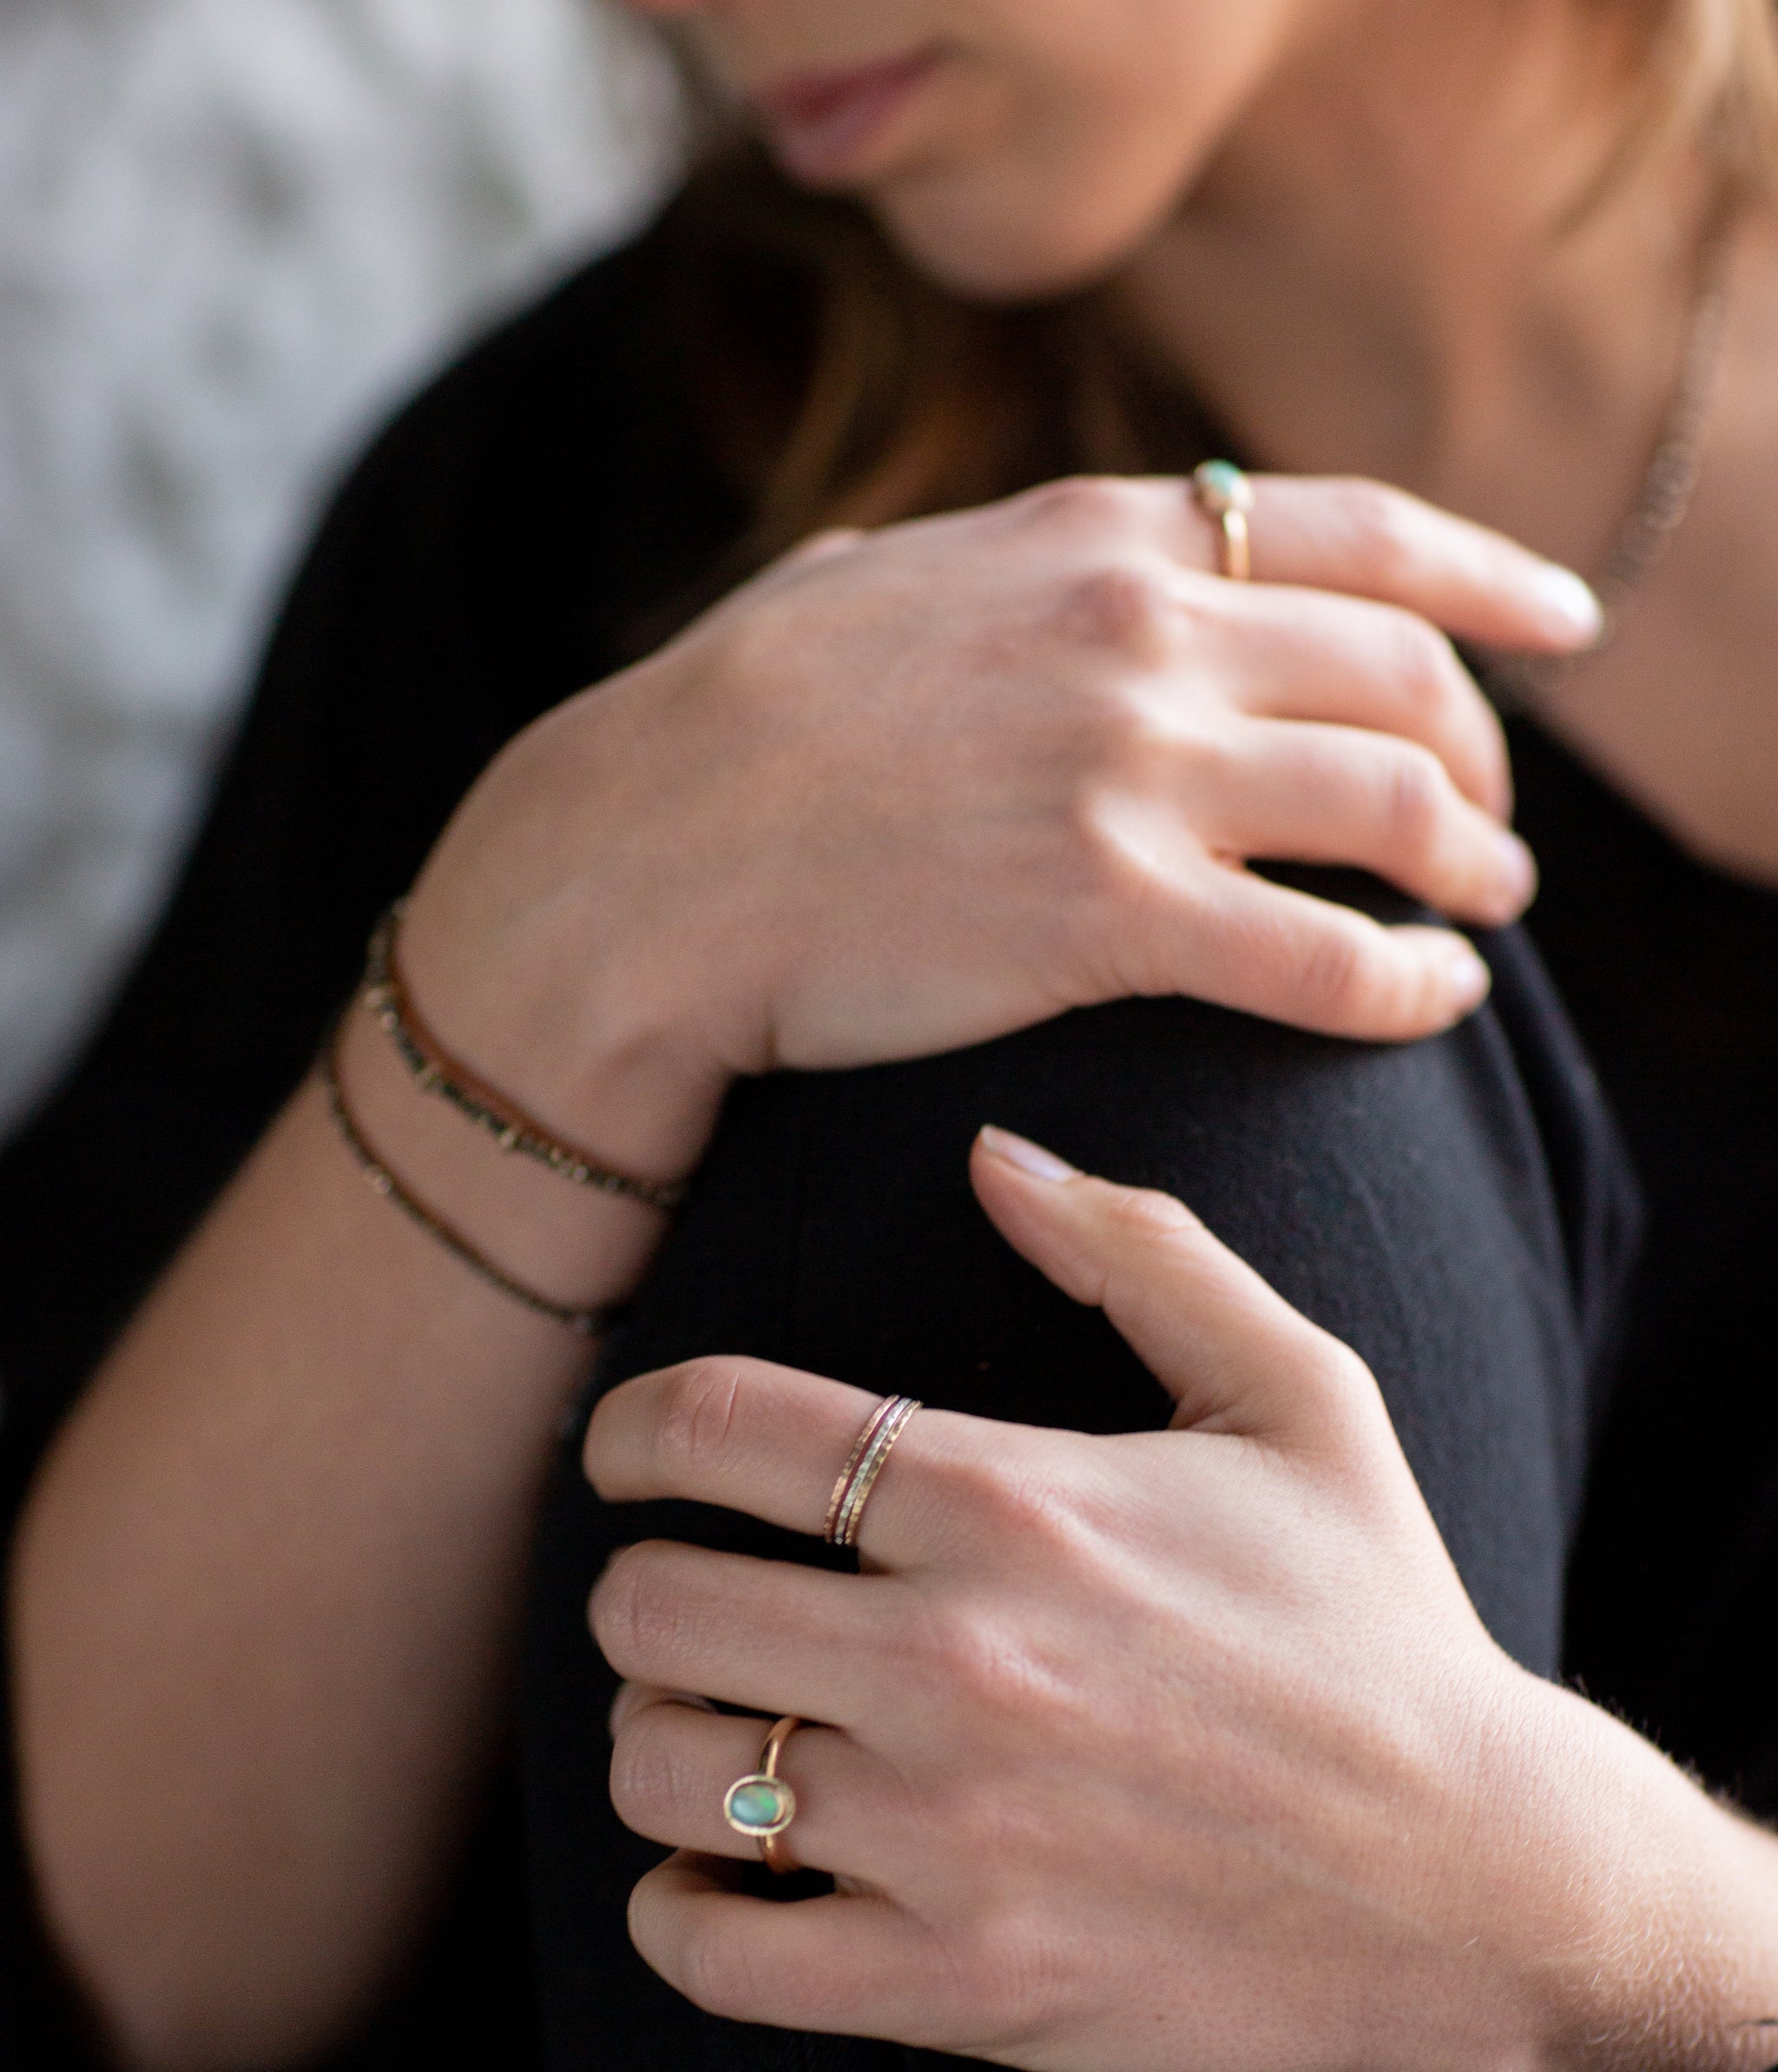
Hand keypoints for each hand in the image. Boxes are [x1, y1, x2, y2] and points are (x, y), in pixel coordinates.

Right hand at [398, 474, 1595, 1183]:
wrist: (628, 865)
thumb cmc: (724, 734)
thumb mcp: (871, 581)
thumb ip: (993, 562)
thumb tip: (1034, 557)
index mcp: (1087, 537)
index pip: (1358, 527)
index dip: (1489, 575)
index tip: (1556, 622)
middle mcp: (1135, 632)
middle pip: (1406, 675)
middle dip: (1479, 753)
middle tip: (1487, 824)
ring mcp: (1128, 769)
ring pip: (1401, 804)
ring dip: (1473, 863)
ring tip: (1483, 910)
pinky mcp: (1108, 917)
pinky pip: (1331, 953)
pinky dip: (1412, 982)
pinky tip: (1430, 1001)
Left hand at [587, 1131, 1777, 2071]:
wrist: (1478, 1884)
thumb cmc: (1377, 1622)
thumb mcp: (1301, 1396)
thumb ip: (1142, 1251)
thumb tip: (993, 1153)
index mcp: (1013, 1500)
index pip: (715, 1425)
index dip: (623, 1427)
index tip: (617, 1452)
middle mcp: (957, 1656)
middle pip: (649, 1600)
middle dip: (636, 1591)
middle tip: (682, 1600)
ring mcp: (951, 1829)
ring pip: (660, 1768)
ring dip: (655, 1742)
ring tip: (713, 1729)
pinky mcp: (962, 1979)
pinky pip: (715, 1950)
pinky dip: (679, 1911)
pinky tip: (720, 1873)